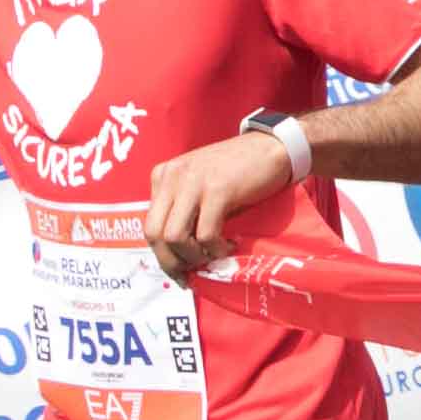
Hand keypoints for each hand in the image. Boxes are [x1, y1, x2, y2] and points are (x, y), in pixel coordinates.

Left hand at [143, 130, 296, 281]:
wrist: (271, 148)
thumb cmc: (238, 170)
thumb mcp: (200, 185)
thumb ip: (184, 210)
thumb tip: (178, 254)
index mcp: (163, 176)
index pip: (149, 225)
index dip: (163, 255)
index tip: (181, 271)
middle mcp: (172, 177)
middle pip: (154, 233)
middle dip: (171, 261)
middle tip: (193, 272)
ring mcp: (193, 182)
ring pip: (174, 237)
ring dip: (194, 257)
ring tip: (214, 255)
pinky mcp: (218, 190)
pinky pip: (206, 234)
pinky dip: (216, 249)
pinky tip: (230, 244)